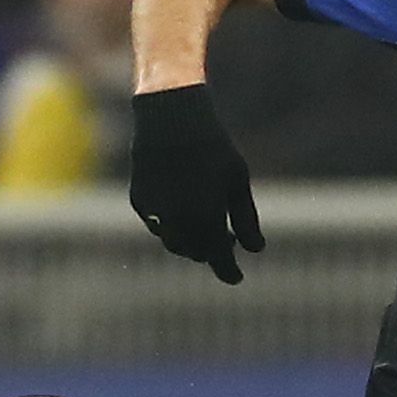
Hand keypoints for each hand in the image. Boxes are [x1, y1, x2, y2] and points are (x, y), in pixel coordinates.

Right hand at [128, 82, 262, 284]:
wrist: (170, 118)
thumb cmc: (213, 148)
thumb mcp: (238, 182)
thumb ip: (247, 220)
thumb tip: (256, 250)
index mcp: (207, 219)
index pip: (219, 260)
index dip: (229, 273)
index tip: (237, 278)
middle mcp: (179, 222)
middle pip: (196, 254)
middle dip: (211, 252)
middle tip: (227, 238)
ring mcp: (156, 213)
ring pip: (175, 243)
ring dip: (191, 241)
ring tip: (208, 223)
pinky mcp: (140, 202)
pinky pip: (159, 224)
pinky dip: (173, 224)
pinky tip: (185, 205)